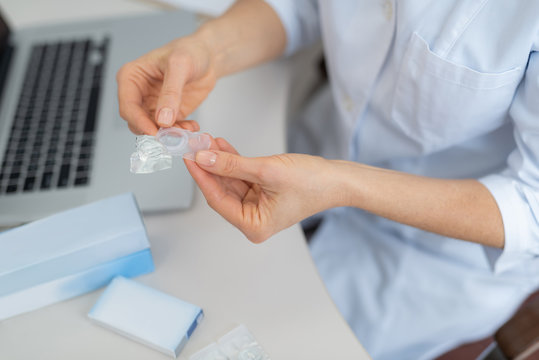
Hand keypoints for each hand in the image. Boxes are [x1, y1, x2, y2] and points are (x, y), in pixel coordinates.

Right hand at [116, 36, 216, 134]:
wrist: (208, 56)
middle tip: (173, 134)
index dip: (139, 122)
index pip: (128, 106)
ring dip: (169, 134)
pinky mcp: (168, 114)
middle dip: (154, 130)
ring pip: (153, 129)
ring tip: (186, 129)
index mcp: (131, 77)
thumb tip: (163, 118)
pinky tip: (191, 126)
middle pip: (137, 122)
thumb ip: (171, 93)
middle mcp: (139, 94)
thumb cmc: (190, 51)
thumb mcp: (179, 66)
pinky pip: (169, 130)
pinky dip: (180, 132)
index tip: (154, 131)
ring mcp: (153, 105)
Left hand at [184, 138, 340, 242]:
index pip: (218, 199)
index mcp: (254, 225)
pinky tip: (221, 146)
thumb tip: (204, 158)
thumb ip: (233, 165)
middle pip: (222, 190)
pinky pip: (241, 176)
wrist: (337, 179)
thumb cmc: (312, 183)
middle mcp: (253, 219)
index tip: (188, 158)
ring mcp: (257, 206)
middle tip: (194, 146)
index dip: (201, 177)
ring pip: (230, 181)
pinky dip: (233, 162)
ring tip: (206, 141)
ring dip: (219, 161)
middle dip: (209, 166)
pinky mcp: (262, 193)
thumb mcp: (267, 171)